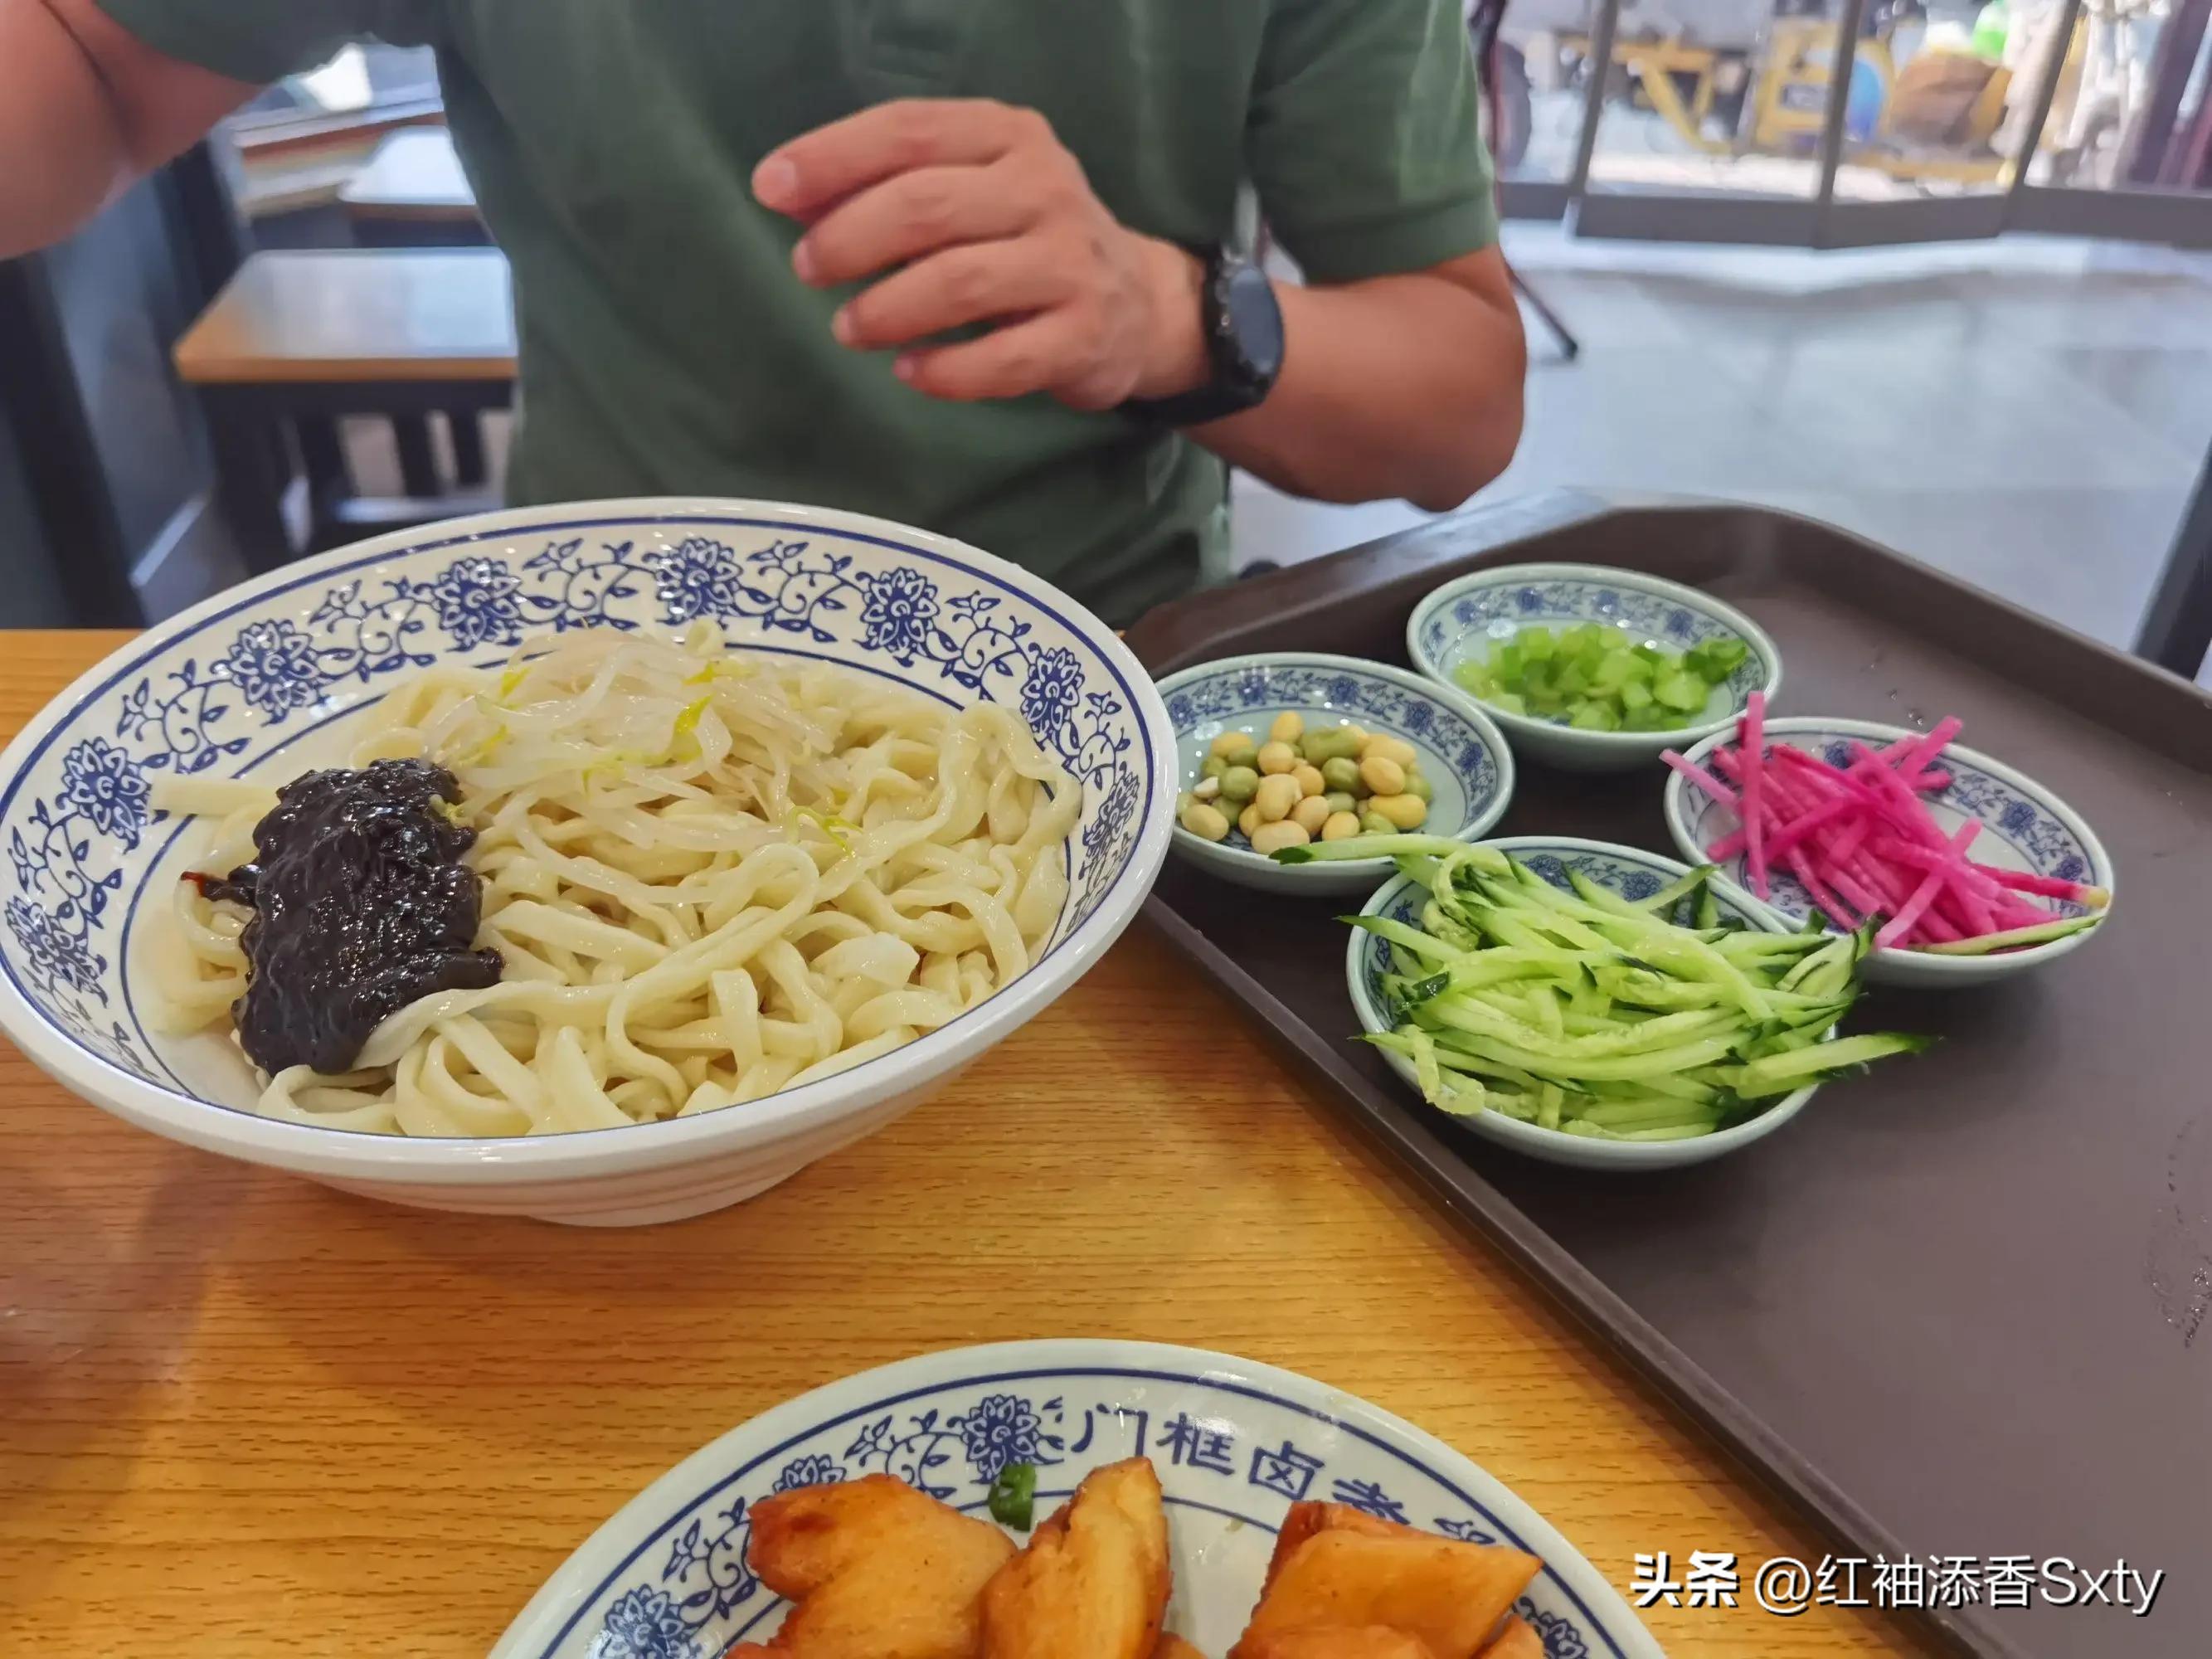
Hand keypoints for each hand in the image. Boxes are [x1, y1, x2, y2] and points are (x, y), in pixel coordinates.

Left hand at [752, 99, 1208, 409]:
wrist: (1137, 304)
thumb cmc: (1026, 238)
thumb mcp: (970, 188)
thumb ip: (887, 184)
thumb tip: (790, 196)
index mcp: (1008, 135)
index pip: (908, 131)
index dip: (832, 158)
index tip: (770, 189)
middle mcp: (1045, 188)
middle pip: (926, 206)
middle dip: (849, 239)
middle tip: (809, 270)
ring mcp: (1070, 263)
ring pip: (958, 283)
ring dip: (886, 309)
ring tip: (847, 328)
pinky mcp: (1083, 335)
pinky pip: (1000, 361)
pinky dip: (943, 370)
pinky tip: (909, 372)